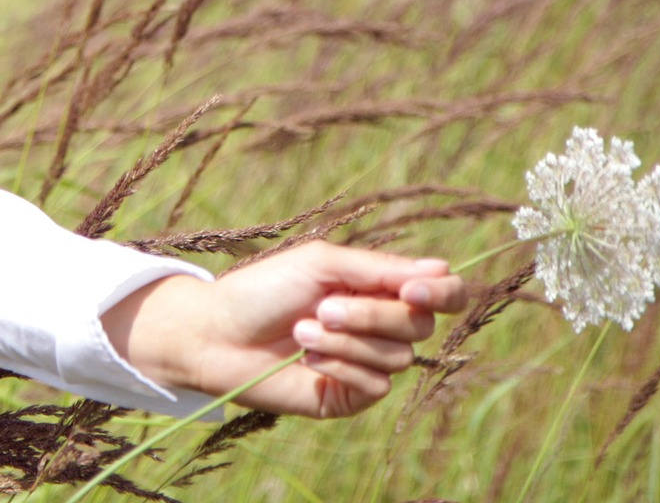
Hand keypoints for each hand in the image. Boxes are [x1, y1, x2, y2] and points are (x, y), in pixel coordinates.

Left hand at [102, 240, 468, 419]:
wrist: (217, 334)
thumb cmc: (263, 290)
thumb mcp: (320, 264)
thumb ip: (379, 269)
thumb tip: (443, 269)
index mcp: (376, 286)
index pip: (441, 292)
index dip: (441, 293)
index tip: (412, 290)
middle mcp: (379, 324)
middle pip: (420, 326)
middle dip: (372, 316)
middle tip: (323, 307)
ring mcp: (367, 362)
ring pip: (397, 357)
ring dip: (345, 341)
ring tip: (301, 331)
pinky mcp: (351, 395)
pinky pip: (375, 385)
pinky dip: (340, 366)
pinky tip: (306, 359)